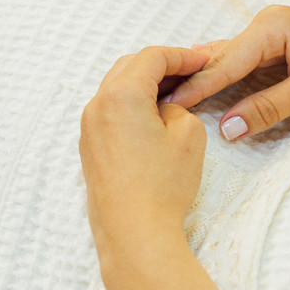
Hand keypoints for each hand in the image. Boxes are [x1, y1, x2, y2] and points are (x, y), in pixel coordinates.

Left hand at [80, 45, 223, 289]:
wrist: (134, 233)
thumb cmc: (162, 186)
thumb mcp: (188, 134)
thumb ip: (179, 108)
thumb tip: (166, 108)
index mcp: (121, 94)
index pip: (152, 58)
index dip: (181, 56)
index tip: (202, 61)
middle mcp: (97, 106)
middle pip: (129, 68)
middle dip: (160, 66)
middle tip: (190, 72)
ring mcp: (88, 128)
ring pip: (116, 89)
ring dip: (143, 85)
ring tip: (174, 94)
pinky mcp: (89, 149)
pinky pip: (109, 112)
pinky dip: (130, 105)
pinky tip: (153, 117)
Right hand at [167, 6, 289, 139]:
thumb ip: (269, 108)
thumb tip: (229, 129)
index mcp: (271, 27)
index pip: (222, 63)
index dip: (194, 87)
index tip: (166, 105)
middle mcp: (265, 24)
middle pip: (217, 58)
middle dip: (186, 79)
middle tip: (149, 101)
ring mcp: (270, 32)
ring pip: (226, 59)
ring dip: (200, 78)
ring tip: (163, 96)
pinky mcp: (277, 44)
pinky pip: (240, 62)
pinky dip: (221, 76)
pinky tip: (199, 88)